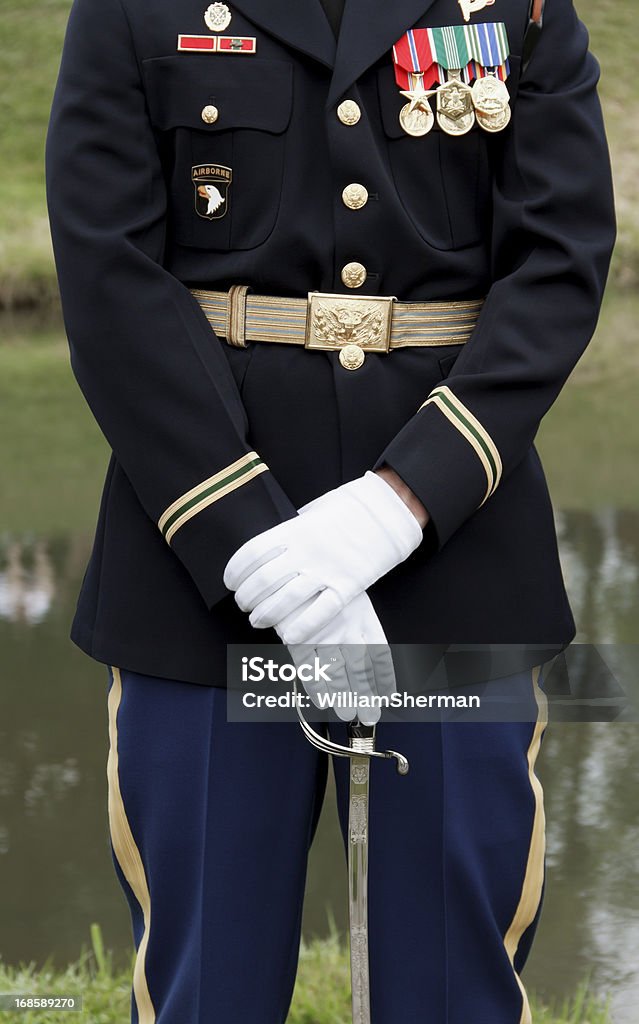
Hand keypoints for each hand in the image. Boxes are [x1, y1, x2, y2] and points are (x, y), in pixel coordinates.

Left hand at [223, 471, 422, 643]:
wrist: (383, 514)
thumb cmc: (344, 514)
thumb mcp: (310, 515)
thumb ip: (288, 535)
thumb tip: (265, 553)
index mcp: (293, 530)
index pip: (251, 554)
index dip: (235, 571)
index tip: (230, 582)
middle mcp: (305, 551)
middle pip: (262, 581)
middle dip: (246, 598)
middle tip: (244, 605)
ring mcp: (325, 570)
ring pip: (284, 601)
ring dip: (265, 615)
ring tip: (258, 620)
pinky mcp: (346, 587)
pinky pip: (317, 614)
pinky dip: (299, 629)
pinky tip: (287, 636)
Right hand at [286, 591, 395, 725]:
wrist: (295, 567)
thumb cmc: (323, 581)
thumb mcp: (350, 597)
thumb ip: (359, 625)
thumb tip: (371, 658)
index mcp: (363, 617)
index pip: (379, 654)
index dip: (384, 678)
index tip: (387, 695)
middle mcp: (346, 628)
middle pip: (359, 669)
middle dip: (364, 696)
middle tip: (368, 715)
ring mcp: (322, 634)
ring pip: (335, 673)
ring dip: (342, 696)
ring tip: (346, 713)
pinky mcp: (298, 637)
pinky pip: (309, 668)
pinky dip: (316, 686)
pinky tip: (323, 700)